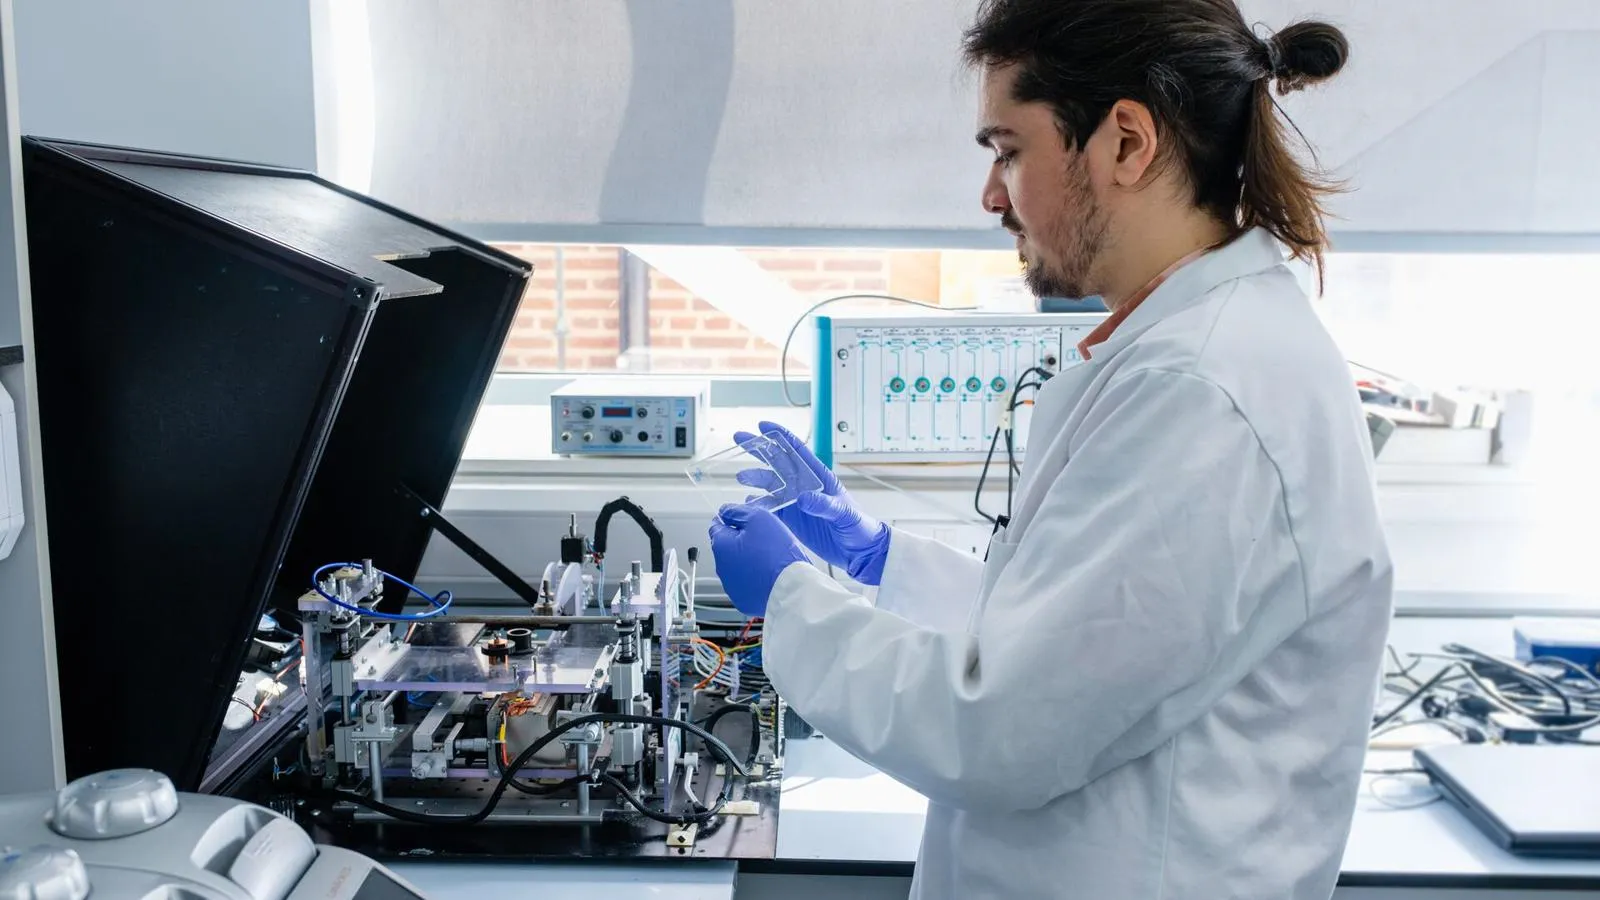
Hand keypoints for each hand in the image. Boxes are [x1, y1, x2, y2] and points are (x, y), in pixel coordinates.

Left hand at [708, 504, 811, 617]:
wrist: (791, 589)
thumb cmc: (776, 554)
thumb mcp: (759, 518)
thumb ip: (737, 512)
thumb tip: (725, 511)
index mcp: (721, 545)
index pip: (717, 525)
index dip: (734, 520)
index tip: (748, 521)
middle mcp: (721, 567)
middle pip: (728, 547)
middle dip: (742, 541)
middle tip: (765, 539)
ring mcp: (731, 586)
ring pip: (737, 565)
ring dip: (748, 560)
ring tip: (770, 558)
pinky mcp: (743, 600)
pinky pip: (746, 583)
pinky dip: (754, 577)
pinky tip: (769, 574)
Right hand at [734, 421, 891, 585]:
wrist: (861, 552)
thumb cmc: (861, 528)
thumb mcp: (845, 514)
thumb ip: (825, 505)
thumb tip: (803, 498)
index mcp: (819, 477)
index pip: (797, 450)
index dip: (780, 436)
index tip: (763, 425)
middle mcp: (804, 486)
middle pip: (777, 462)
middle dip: (759, 449)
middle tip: (740, 438)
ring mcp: (796, 502)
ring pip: (770, 484)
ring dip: (756, 478)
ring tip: (742, 477)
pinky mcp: (791, 519)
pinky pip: (770, 508)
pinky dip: (757, 505)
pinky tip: (748, 504)